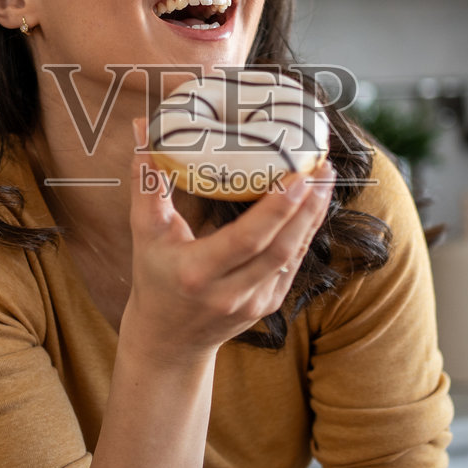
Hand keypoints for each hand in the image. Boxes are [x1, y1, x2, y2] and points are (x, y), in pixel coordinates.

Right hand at [124, 118, 334, 361]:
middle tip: (321, 167)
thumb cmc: (154, 277)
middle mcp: (229, 292)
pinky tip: (314, 205)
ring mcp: (253, 303)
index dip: (277, 209)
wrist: (168, 340)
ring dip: (313, 216)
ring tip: (325, 178)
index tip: (298, 176)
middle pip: (281, 247)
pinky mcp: (268, 306)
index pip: (247, 240)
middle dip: (307, 207)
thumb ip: (147, 181)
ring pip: (294, 256)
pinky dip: (305, 233)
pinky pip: (293, 265)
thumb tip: (142, 127)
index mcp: (198, 272)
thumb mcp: (145, 232)